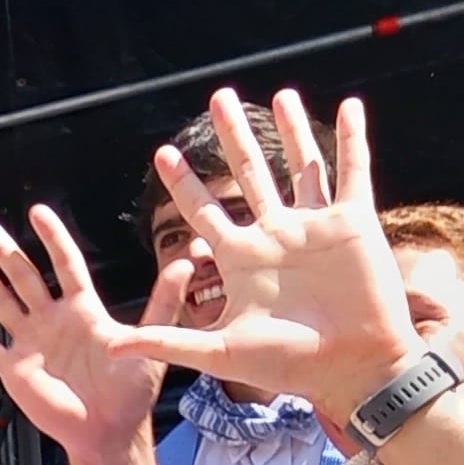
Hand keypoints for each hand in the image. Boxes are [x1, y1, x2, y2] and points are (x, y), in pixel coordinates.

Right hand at [0, 206, 179, 464]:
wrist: (109, 431)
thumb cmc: (132, 392)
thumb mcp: (151, 341)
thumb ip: (165, 302)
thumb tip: (188, 261)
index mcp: (84, 311)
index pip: (65, 265)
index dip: (53, 239)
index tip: (38, 212)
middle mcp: (53, 322)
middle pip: (25, 278)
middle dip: (7, 252)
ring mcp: (31, 343)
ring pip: (3, 303)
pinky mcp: (15, 369)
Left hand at [99, 88, 417, 418]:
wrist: (350, 370)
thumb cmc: (290, 365)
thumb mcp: (218, 353)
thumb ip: (165, 342)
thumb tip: (109, 349)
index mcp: (241, 258)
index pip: (203, 211)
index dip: (183, 183)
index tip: (162, 153)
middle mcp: (275, 236)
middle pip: (248, 174)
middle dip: (232, 137)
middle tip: (218, 99)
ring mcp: (314, 227)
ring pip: (299, 166)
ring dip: (291, 130)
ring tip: (278, 95)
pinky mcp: (354, 224)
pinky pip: (353, 173)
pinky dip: (353, 140)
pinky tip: (350, 107)